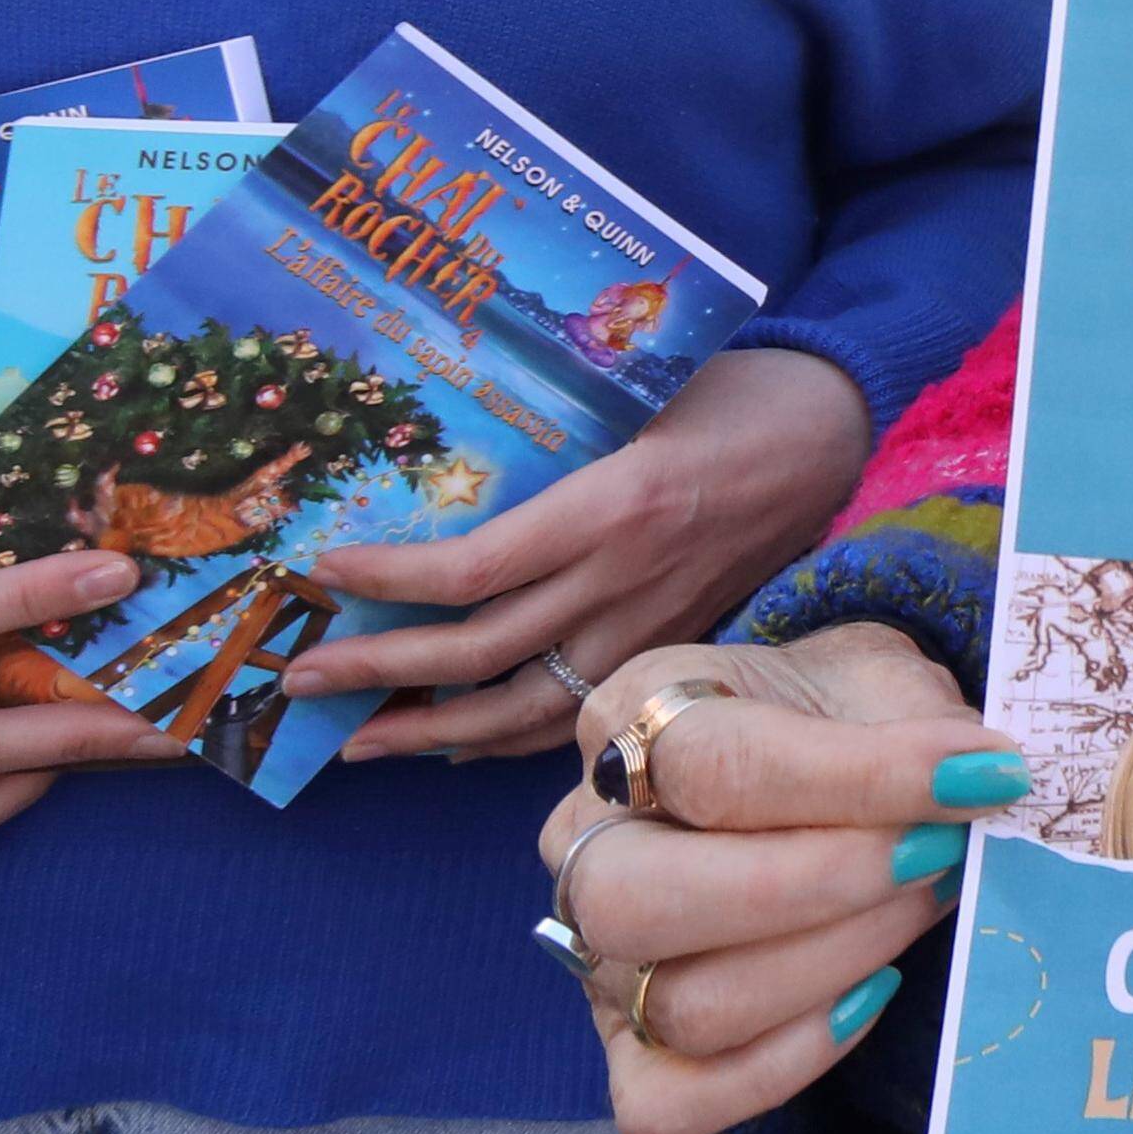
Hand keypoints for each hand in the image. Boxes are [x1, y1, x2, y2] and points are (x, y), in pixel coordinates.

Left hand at [287, 347, 873, 759]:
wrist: (834, 432)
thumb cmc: (731, 391)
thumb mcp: (638, 393)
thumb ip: (550, 439)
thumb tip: (436, 461)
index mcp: (615, 506)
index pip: (479, 570)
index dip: (392, 582)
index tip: (321, 573)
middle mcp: (629, 580)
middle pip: (486, 656)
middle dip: (381, 675)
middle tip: (298, 681)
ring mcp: (653, 624)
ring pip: (529, 711)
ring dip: (433, 733)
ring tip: (355, 741)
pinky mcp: (672, 645)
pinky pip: (579, 714)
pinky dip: (508, 739)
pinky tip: (453, 743)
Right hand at [532, 623, 1030, 1133]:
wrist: (825, 762)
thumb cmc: (844, 717)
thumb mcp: (881, 678)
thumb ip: (918, 721)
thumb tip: (981, 776)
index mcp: (634, 714)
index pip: (711, 766)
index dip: (858, 779)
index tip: (978, 776)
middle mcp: (586, 839)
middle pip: (643, 902)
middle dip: (820, 888)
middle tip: (938, 852)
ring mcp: (595, 954)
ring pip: (679, 1006)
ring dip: (831, 966)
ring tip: (922, 905)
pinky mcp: (627, 1049)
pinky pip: (668, 1102)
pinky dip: (780, 1067)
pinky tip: (869, 999)